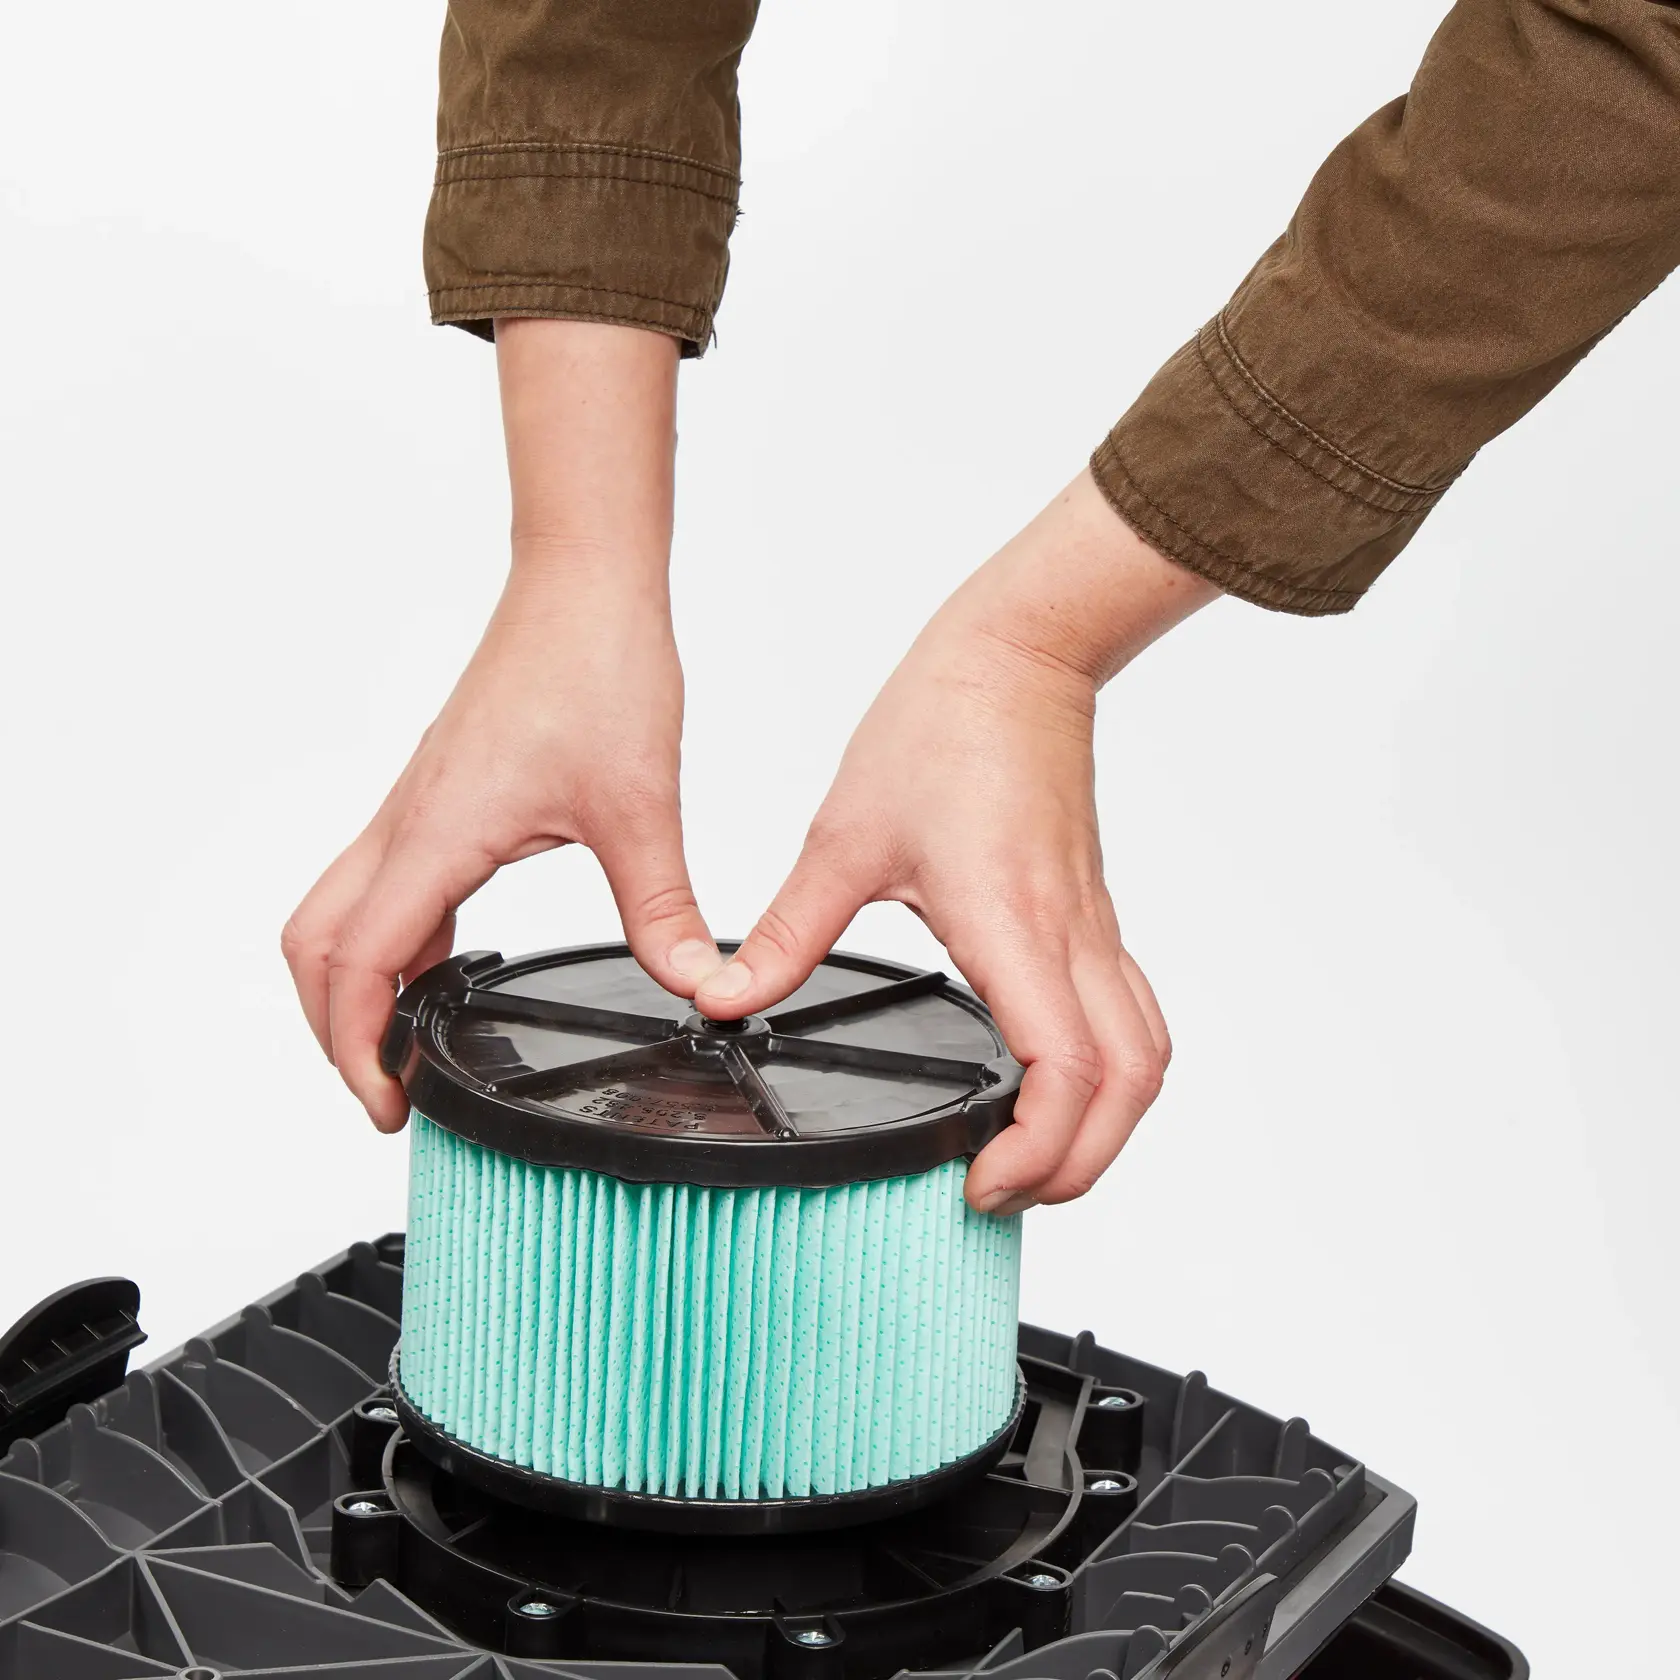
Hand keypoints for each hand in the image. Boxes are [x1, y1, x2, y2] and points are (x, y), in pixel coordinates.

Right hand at [283, 321, 720, 1129]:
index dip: (359, 1048)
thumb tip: (698, 985)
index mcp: (437, 834)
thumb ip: (666, 909)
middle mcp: (408, 821)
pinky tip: (445, 966)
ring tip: (407, 1046)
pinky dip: (393, 939)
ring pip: (341, 910)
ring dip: (354, 983)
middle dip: (333, 1027)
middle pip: (317, 944)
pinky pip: (386, 882)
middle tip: (386, 1089)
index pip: (361, 964)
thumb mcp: (640, 808)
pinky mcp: (441, 792)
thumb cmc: (596, 667)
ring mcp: (417, 805)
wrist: (583, 583)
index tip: (390, 1105)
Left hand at [694, 471, 1217, 1209]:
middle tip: (1003, 1193)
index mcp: (1011, 922)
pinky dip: (1110, 1074)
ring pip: (1147, 1057)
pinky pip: (1132, 1016)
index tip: (979, 1184)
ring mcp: (1092, 927)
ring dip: (1107, 1126)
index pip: (1064, 1069)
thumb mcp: (843, 839)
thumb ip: (787, 930)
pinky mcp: (1093, 915)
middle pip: (1128, 1087)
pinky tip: (1056, 1085)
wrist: (1016, 657)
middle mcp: (1069, 935)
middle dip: (1080, 1164)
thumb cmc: (942, 727)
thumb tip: (727, 997)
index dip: (1036, 1149)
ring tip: (1034, 1158)